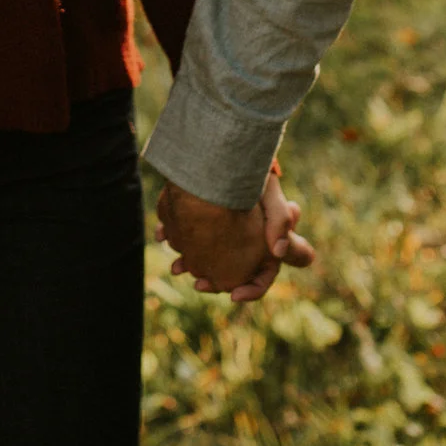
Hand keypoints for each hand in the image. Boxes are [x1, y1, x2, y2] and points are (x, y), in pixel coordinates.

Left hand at [156, 170, 316, 302]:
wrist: (215, 149)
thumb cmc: (249, 170)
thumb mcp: (269, 191)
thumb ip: (280, 218)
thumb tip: (277, 252)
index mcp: (269, 241)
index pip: (266, 275)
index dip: (254, 288)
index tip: (234, 295)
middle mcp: (248, 240)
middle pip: (233, 272)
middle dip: (216, 281)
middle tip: (198, 282)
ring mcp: (225, 231)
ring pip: (211, 258)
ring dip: (194, 264)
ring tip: (176, 267)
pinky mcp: (205, 220)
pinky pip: (193, 240)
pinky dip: (181, 242)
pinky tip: (165, 237)